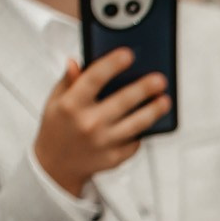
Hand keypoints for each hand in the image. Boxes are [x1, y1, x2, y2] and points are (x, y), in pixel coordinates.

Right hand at [33, 50, 169, 197]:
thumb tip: (76, 61)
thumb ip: (68, 81)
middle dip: (144, 88)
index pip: (94, 79)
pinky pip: (135, 142)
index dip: (112, 64)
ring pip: (136, 124)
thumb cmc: (57, 127)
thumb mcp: (55, 101)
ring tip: (165, 101)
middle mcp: (88, 124)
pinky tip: (147, 121)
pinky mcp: (114, 158)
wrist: (56, 166)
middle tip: (160, 79)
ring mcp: (103, 143)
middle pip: (123, 101)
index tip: (129, 54)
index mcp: (70, 105)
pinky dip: (141, 132)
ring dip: (154, 111)